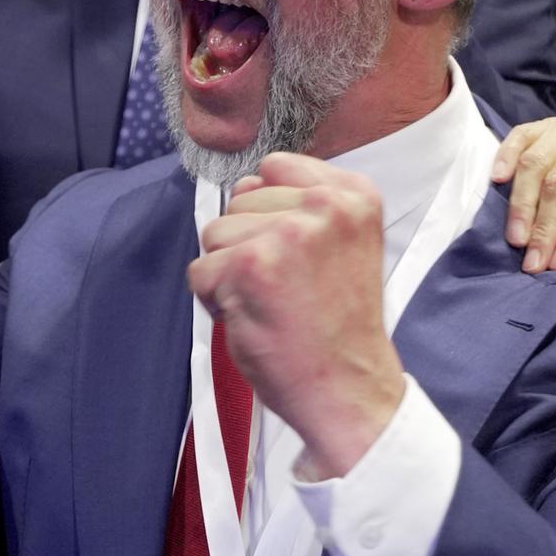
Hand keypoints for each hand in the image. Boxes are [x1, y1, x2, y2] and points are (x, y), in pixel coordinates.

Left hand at [188, 153, 406, 479]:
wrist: (349, 389)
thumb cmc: (339, 325)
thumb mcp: (341, 243)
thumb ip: (301, 205)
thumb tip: (245, 185)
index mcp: (355, 194)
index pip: (276, 167)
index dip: (271, 212)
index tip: (297, 252)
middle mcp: (327, 205)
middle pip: (240, 201)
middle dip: (248, 244)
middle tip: (287, 287)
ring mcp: (289, 233)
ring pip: (215, 233)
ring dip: (229, 272)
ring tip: (271, 302)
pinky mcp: (252, 266)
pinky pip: (200, 271)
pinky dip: (215, 301)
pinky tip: (254, 319)